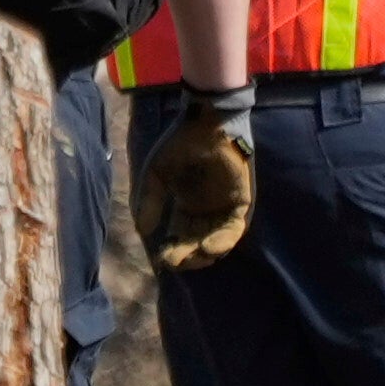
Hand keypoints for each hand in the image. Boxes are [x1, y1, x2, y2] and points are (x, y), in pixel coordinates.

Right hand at [132, 96, 256, 270]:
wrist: (205, 124)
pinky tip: (209, 247)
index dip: (172, 250)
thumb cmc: (179, 144)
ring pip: (218, 241)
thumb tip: (143, 231)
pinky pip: (235, 228)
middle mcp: (205, 210)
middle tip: (177, 261)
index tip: (163, 257)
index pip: (180, 237)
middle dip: (188, 257)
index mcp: (186, 205)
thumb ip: (149, 201)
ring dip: (206, 253)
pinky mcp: (241, 202)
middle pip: (198, 244)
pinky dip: (224, 241)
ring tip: (194, 257)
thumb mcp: (156, 174)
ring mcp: (224, 207)